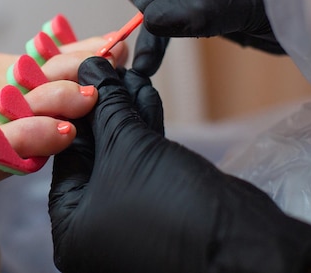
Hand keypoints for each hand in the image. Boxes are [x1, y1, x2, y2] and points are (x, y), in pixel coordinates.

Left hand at [49, 57, 310, 272]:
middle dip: (105, 107)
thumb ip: (107, 106)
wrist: (244, 245)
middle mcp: (95, 225)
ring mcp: (130, 216)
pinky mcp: (162, 205)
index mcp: (72, 226)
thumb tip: (89, 67)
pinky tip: (145, 95)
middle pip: (95, 153)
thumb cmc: (171, 204)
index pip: (66, 154)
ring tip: (131, 73)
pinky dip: (145, 130)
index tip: (83, 71)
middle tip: (110, 67)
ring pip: (122, 153)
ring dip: (127, 112)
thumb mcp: (130, 149)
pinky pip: (144, 162)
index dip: (75, 109)